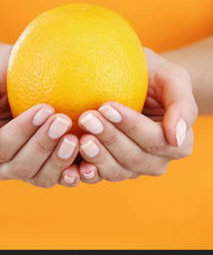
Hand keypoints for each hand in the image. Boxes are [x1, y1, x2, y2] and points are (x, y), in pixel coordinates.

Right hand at [0, 45, 80, 187]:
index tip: (44, 108)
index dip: (21, 132)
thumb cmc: (1, 75)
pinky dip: (73, 174)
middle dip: (42, 144)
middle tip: (63, 120)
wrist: (24, 75)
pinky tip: (86, 163)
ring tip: (75, 139)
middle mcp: (4, 164)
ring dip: (59, 160)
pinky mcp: (52, 167)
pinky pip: (62, 178)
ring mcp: (30, 168)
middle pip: (20, 166)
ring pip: (42, 178)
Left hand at [77, 48, 197, 182]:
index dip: (131, 127)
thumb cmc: (154, 77)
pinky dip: (86, 173)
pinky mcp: (109, 167)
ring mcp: (131, 167)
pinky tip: (73, 165)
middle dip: (110, 138)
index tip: (107, 107)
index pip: (155, 140)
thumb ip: (182, 106)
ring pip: (116, 171)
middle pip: (134, 158)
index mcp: (176, 143)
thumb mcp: (173, 79)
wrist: (136, 83)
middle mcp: (155, 160)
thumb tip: (177, 138)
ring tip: (80, 137)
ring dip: (97, 156)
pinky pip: (99, 177)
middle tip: (87, 118)